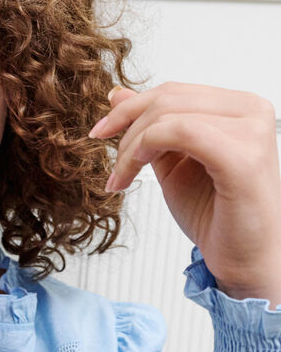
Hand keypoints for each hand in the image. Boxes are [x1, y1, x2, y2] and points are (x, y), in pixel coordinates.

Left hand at [88, 81, 280, 306]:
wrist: (243, 260)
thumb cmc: (215, 217)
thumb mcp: (172, 164)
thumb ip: (151, 129)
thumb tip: (117, 94)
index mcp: (239, 108)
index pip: (175, 91)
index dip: (130, 108)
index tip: (99, 133)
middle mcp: (252, 110)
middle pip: (169, 98)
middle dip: (126, 129)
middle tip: (111, 167)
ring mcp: (251, 131)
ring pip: (169, 115)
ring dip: (131, 148)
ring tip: (120, 179)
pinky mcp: (243, 158)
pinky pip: (183, 132)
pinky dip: (146, 149)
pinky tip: (132, 173)